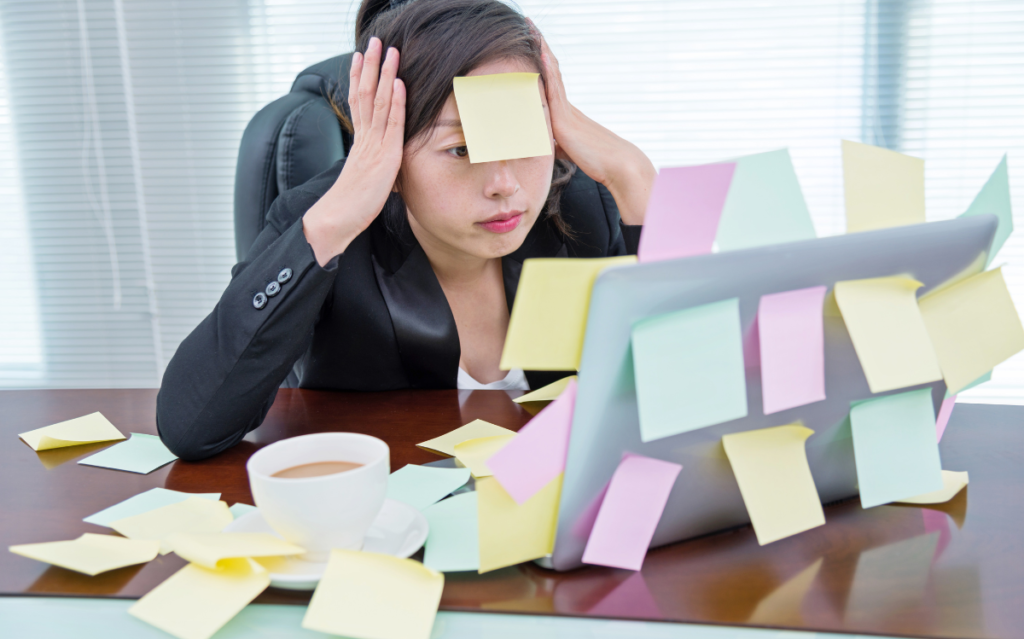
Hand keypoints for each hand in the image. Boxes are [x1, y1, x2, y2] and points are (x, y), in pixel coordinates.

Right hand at [303, 37, 405, 265]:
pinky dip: (394, 101)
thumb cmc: (352, 206)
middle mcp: (365, 138)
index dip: (360, 77)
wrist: (338, 219)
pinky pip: (390, 123)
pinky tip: (398, 83)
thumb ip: (372, 165)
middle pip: (365, 93)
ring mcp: (373, 145)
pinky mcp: (384, 156)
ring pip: (377, 101)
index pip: (358, 102)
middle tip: (373, 41)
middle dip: (370, 65)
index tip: (360, 57)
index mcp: (360, 142)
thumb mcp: (366, 179)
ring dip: (384, 74)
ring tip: (388, 50)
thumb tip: (381, 166)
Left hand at [528, 19, 655, 224]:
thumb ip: (555, 143)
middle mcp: (566, 105)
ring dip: (541, 50)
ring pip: (551, 73)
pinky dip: (547, 69)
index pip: (551, 80)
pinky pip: (554, 89)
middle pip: (550, 69)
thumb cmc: (596, 161)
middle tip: (529, 25)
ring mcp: (566, 109)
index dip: (542, 61)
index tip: (533, 41)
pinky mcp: (564, 118)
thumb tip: (547, 144)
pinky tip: (541, 53)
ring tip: (532, 28)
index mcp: (565, 112)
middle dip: (539, 47)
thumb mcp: (568, 150)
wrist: (618, 165)